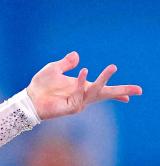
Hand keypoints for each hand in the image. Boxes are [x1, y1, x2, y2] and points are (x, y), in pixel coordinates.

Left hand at [26, 51, 142, 119]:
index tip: (132, 95)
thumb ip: (66, 63)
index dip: (117, 92)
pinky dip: (83, 83)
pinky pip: (80, 94)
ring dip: (104, 79)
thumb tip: (77, 55)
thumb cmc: (41, 86)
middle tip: (139, 91)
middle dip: (122, 92)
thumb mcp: (54, 69)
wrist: (28, 98)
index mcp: (82, 87)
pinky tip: (84, 71)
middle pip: (106, 95)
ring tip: (112, 67)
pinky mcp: (71, 108)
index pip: (103, 90)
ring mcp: (77, 102)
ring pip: (96, 92)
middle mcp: (82, 95)